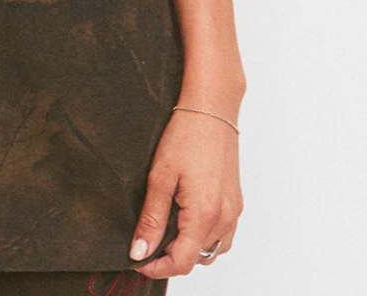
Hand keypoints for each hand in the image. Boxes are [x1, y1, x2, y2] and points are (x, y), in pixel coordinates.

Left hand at [128, 107, 242, 278]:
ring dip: (190, 248)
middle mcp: (224, 217)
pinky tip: (187, 220)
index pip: (183, 262)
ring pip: (212, 250)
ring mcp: (233, 211)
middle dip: (171, 257)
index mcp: (204, 213)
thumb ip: (151, 218)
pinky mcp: (236, 203)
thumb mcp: (160, 177)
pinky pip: (223, 235)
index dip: (158, 267)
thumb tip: (139, 251)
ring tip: (166, 229)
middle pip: (197, 258)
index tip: (139, 260)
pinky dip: (205, 237)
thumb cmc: (185, 136)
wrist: (211, 108)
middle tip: (148, 241)